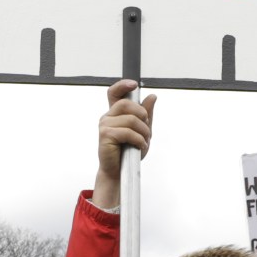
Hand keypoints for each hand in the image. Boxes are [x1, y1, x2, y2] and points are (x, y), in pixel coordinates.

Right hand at [91, 79, 155, 210]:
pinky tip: (140, 146)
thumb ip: (146, 114)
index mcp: (115, 113)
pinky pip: (128, 132)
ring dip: (143, 131)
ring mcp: (105, 125)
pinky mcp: (105, 135)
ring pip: (131, 119)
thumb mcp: (142, 131)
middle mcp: (108, 117)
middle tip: (147, 130)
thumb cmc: (129, 152)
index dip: (122, 85)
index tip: (134, 85)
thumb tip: (152, 97)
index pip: (114, 93)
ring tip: (144, 141)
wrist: (120, 172)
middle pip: (127, 104)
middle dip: (142, 115)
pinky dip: (139, 140)